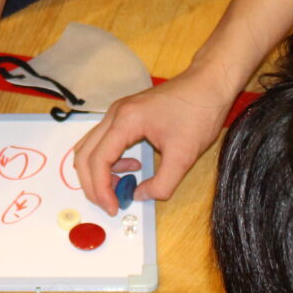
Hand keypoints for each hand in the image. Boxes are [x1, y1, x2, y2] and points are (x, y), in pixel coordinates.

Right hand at [72, 64, 241, 214]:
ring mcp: (118, 112)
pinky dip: (109, 159)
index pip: (98, 160)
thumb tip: (139, 196)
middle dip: (93, 183)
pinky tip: (133, 166)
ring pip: (91, 146)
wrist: (208, 84)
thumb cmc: (198, 114)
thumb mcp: (184, 155)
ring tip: (122, 186)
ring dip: (99, 171)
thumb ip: (161, 183)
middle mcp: (115, 114)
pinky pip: (104, 140)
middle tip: (110, 204)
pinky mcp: (125, 113)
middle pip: (85, 154)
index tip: (113, 208)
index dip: (101, 189)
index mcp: (125, 121)